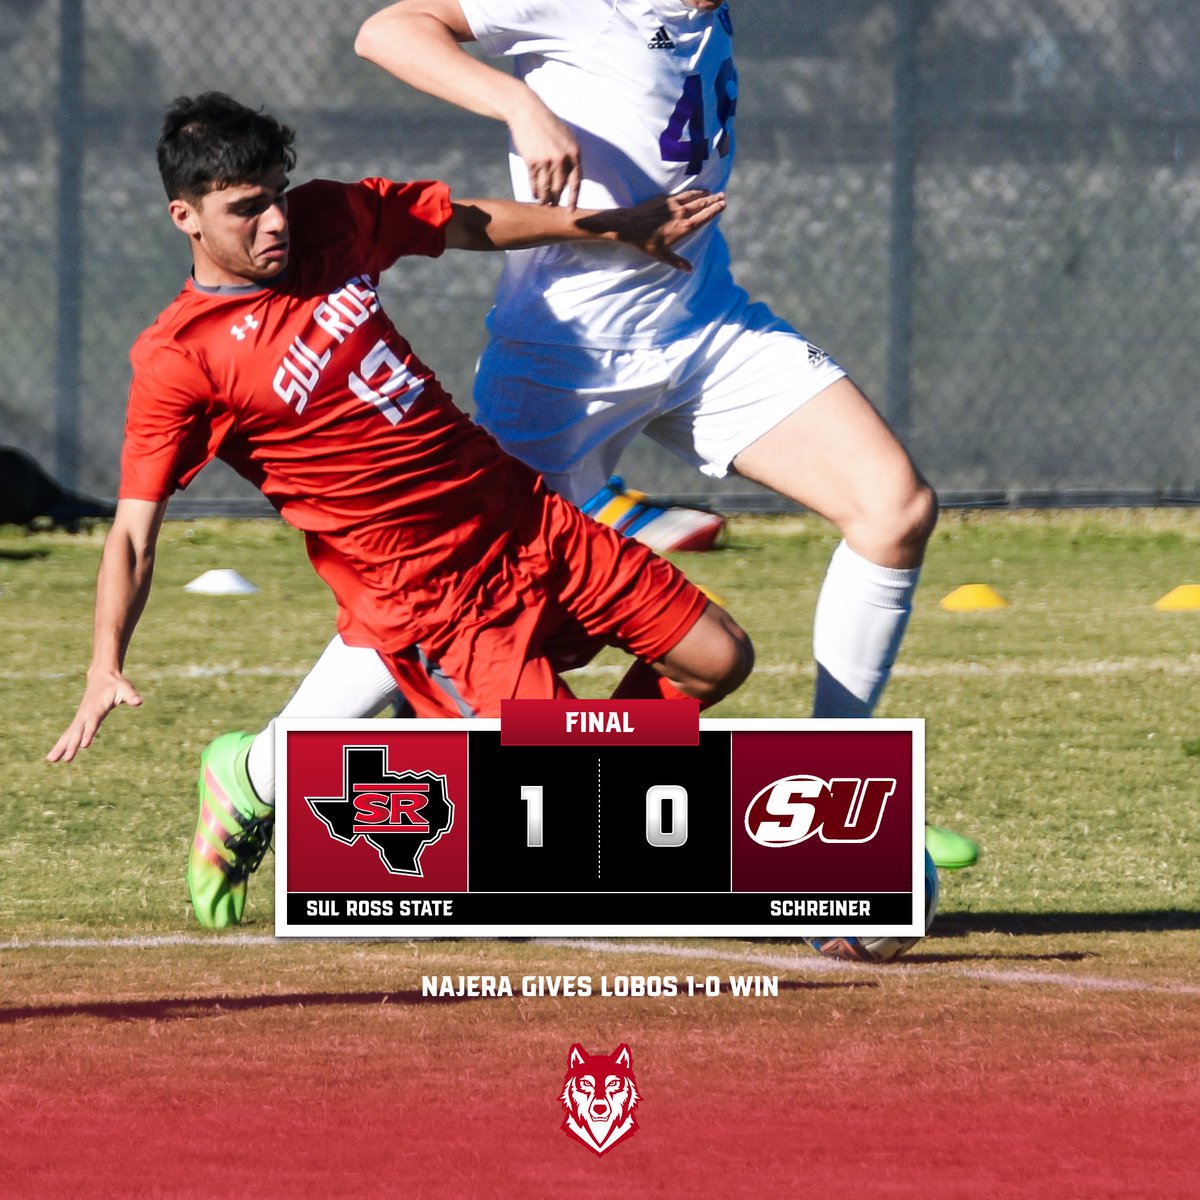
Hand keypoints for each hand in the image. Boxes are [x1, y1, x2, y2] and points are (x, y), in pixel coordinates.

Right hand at [47, 668, 142, 762]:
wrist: (102, 676)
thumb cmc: (116, 684)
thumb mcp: (126, 688)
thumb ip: (131, 695)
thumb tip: (139, 701)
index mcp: (96, 708)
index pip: (92, 723)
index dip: (88, 734)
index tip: (83, 745)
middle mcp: (85, 714)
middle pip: (78, 732)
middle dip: (72, 745)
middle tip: (67, 759)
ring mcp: (80, 718)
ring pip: (69, 734)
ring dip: (61, 747)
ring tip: (51, 760)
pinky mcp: (79, 720)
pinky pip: (69, 734)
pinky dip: (62, 744)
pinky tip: (56, 756)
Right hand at [508, 102, 582, 208]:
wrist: (527, 112)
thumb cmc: (548, 124)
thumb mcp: (566, 136)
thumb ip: (570, 156)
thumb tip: (570, 178)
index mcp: (573, 152)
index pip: (576, 181)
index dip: (574, 198)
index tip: (571, 210)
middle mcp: (561, 158)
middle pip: (560, 187)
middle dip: (556, 199)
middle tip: (554, 206)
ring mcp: (546, 160)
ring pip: (547, 187)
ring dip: (545, 198)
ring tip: (544, 203)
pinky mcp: (531, 161)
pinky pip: (534, 181)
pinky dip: (534, 190)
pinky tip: (535, 195)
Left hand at [584, 189, 726, 270]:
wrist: (629, 225)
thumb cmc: (645, 242)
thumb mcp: (662, 255)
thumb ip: (677, 261)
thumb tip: (689, 270)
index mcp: (684, 228)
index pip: (704, 217)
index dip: (715, 210)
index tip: (723, 205)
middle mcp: (681, 214)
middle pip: (702, 205)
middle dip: (714, 200)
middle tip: (723, 196)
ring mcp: (674, 205)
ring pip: (694, 197)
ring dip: (705, 194)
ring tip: (713, 192)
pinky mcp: (665, 199)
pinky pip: (683, 194)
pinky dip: (693, 192)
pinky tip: (697, 191)